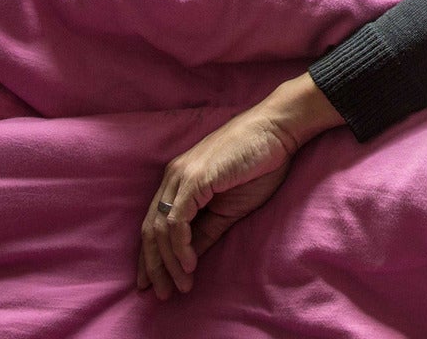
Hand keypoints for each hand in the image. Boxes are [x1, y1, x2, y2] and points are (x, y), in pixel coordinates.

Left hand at [137, 73, 343, 299]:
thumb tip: (190, 257)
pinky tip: (190, 264)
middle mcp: (173, 178)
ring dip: (168, 262)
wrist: (276, 132)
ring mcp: (181, 177)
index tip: (153, 283)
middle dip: (154, 265)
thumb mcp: (230, 207)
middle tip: (160, 294)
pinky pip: (177, 221)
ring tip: (180, 285)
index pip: (154, 224)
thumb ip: (207, 230)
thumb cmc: (258, 164)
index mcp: (179, 182)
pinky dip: (180, 246)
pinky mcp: (194, 179)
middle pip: (150, 229)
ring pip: (161, 228)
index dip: (151, 256)